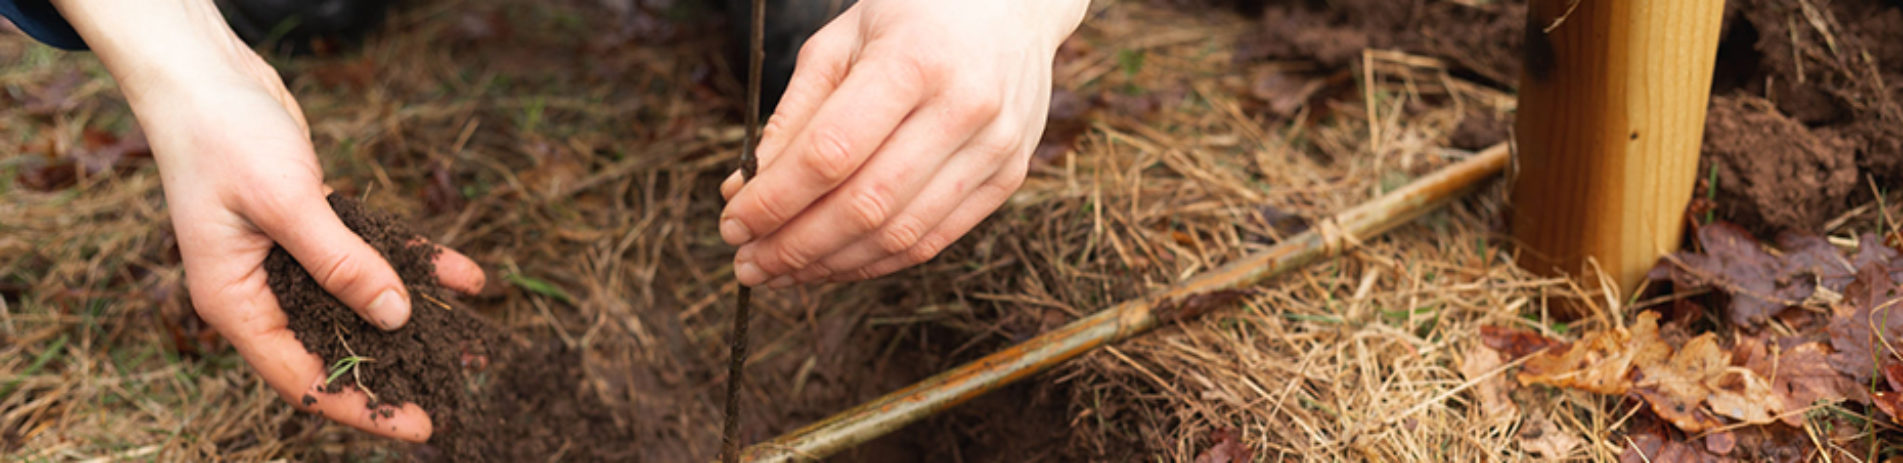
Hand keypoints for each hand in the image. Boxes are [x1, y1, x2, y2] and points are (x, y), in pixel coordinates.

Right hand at [53, 0, 484, 441]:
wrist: (206, 75)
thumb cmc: (224, 136)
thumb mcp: (286, 203)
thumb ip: (342, 262)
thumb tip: (395, 317)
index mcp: (236, 304)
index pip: (303, 380)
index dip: (361, 406)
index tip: (417, 424)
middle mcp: (261, 291)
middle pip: (335, 349)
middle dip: (396, 370)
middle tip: (456, 388)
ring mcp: (287, 260)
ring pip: (360, 305)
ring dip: (416, 321)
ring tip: (472, 346)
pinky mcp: (313, 227)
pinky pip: (371, 257)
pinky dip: (414, 264)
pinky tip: (464, 276)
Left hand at [719, 0, 1087, 286]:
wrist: (1014, 1)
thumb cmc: (916, 12)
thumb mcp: (842, 39)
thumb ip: (795, 116)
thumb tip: (743, 193)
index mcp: (915, 60)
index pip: (830, 153)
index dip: (774, 200)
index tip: (732, 223)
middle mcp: (964, 108)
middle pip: (865, 205)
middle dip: (794, 245)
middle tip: (747, 263)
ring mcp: (996, 147)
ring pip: (901, 235)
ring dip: (831, 265)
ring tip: (782, 270)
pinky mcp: (1009, 177)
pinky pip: (934, 240)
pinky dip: (876, 262)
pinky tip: (833, 262)